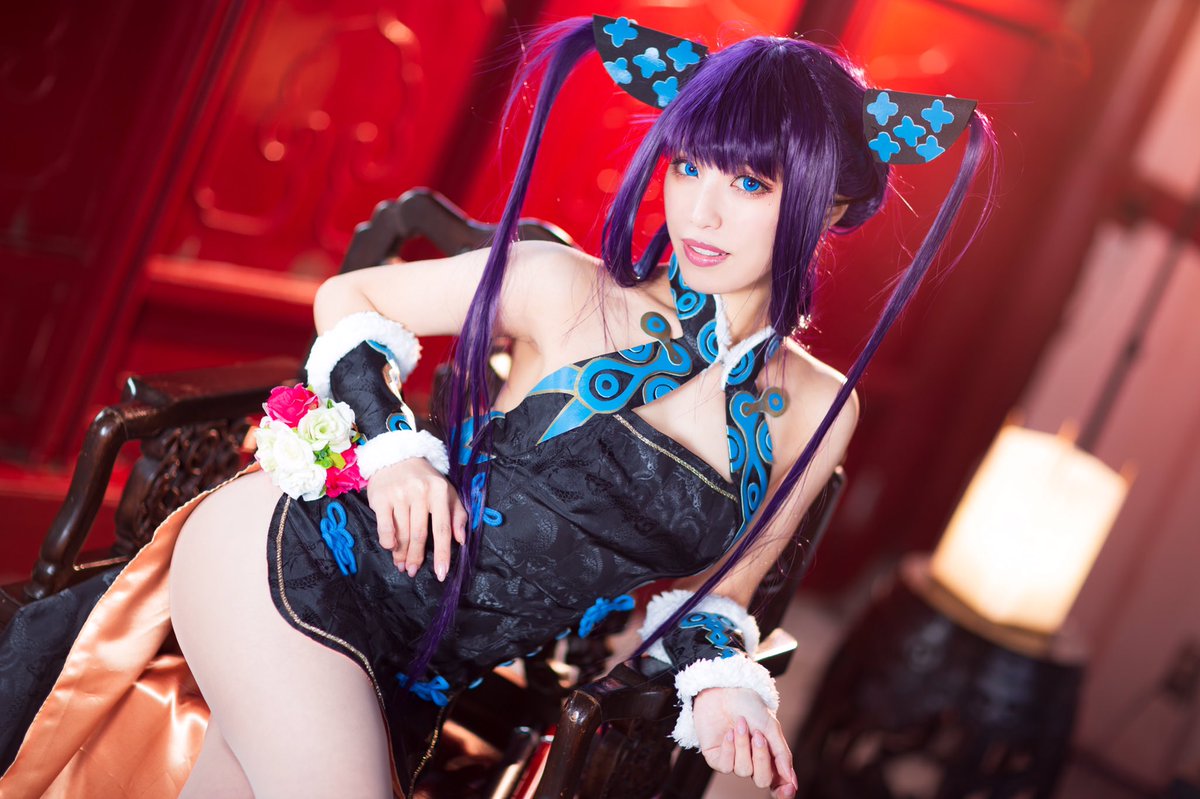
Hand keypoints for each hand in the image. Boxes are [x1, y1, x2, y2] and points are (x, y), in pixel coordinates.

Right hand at [366, 458, 465, 580]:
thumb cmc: (426, 480)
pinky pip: (385, 526)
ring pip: (402, 533)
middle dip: (417, 557)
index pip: (443, 528)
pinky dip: (387, 541)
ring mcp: (399, 494)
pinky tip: (390, 548)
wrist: (397, 457)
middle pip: (420, 534)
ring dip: (401, 553)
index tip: (441, 573)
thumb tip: (462, 540)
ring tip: (402, 564)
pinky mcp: (381, 497)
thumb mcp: (447, 492)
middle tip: (413, 571)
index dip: (442, 553)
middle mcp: (420, 492)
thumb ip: (458, 515)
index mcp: (440, 491)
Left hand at [693, 686, 797, 797]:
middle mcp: (752, 762)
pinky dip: (730, 748)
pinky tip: (729, 732)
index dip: (784, 792)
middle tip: (759, 736)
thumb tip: (790, 779)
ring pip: (743, 770)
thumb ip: (781, 754)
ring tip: (741, 724)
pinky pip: (725, 766)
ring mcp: (733, 761)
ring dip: (743, 746)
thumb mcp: (771, 727)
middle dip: (761, 758)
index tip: (788, 788)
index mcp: (769, 756)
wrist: (724, 689)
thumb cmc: (749, 705)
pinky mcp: (715, 758)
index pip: (778, 784)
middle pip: (762, 780)